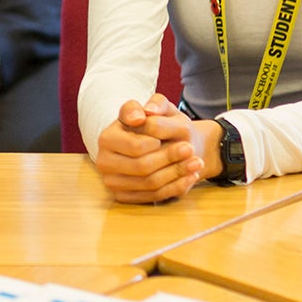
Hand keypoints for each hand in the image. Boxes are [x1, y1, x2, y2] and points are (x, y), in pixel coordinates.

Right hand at [92, 94, 214, 203]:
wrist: (157, 145)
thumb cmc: (157, 125)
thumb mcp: (160, 108)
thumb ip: (155, 104)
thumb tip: (144, 114)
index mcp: (107, 138)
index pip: (136, 147)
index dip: (159, 144)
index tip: (180, 138)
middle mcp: (104, 162)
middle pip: (142, 167)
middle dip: (171, 159)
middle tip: (192, 151)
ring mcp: (112, 182)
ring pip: (150, 183)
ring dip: (177, 174)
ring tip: (197, 163)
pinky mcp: (123, 197)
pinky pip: (153, 196)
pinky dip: (175, 187)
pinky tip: (190, 177)